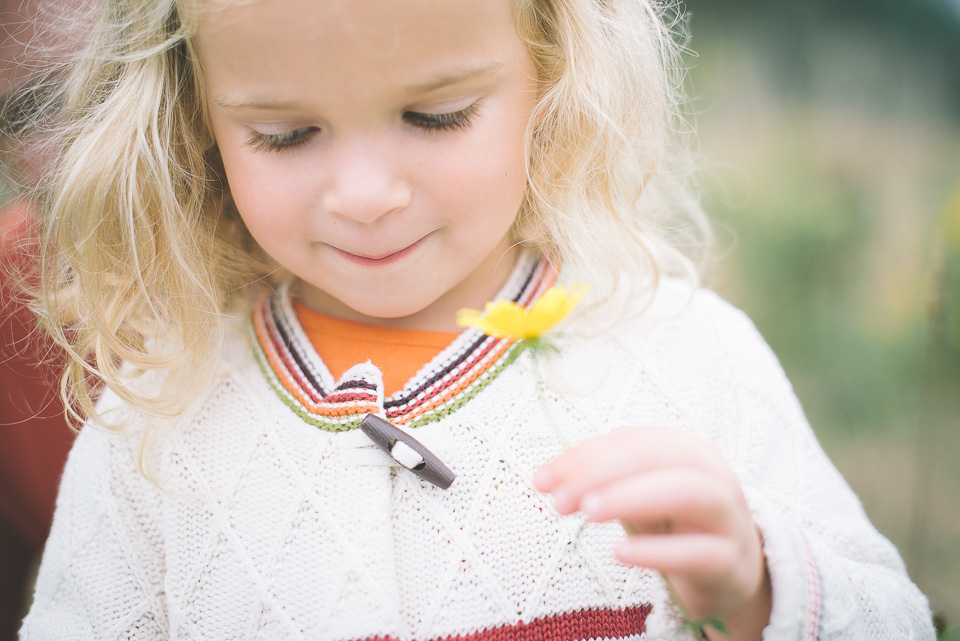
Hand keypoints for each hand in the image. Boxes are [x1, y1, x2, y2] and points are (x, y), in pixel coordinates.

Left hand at [533, 426, 770, 640]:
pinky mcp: (730, 561)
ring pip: (686, 493)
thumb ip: (599, 480)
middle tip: (559, 499)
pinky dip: (656, 552)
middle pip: (656, 456)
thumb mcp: (637, 495)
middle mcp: (711, 474)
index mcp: (685, 449)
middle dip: (601, 472)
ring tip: (589, 513)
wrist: (729, 571)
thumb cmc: (674, 523)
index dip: (583, 456)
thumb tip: (546, 478)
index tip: (542, 480)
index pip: (630, 440)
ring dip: (631, 497)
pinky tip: (619, 552)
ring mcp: (727, 517)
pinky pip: (698, 552)